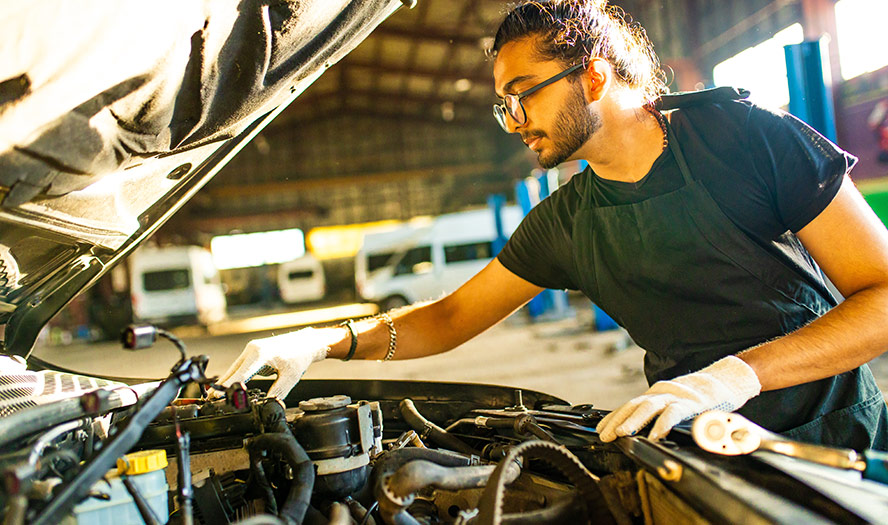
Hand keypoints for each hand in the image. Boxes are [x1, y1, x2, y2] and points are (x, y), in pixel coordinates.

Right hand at [216, 327, 343, 398]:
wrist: (306, 342)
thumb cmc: (299, 356)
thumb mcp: (290, 377)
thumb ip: (278, 392)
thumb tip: (268, 405)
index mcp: (260, 354)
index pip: (240, 374)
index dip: (228, 387)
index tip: (216, 396)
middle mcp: (252, 349)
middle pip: (233, 371)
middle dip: (222, 385)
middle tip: (210, 399)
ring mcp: (251, 349)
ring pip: (235, 368)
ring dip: (227, 381)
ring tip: (216, 396)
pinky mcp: (253, 352)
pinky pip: (241, 366)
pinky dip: (235, 376)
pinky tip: (229, 387)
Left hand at [596, 355, 760, 441]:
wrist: (724, 382)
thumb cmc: (698, 398)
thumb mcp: (672, 404)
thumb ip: (657, 415)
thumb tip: (638, 430)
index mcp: (655, 395)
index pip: (629, 405)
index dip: (613, 417)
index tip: (600, 429)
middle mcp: (662, 393)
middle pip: (634, 405)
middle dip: (617, 420)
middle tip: (604, 434)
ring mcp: (676, 396)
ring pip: (650, 406)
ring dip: (634, 420)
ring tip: (622, 433)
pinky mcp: (692, 403)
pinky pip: (674, 413)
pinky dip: (663, 424)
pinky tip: (655, 435)